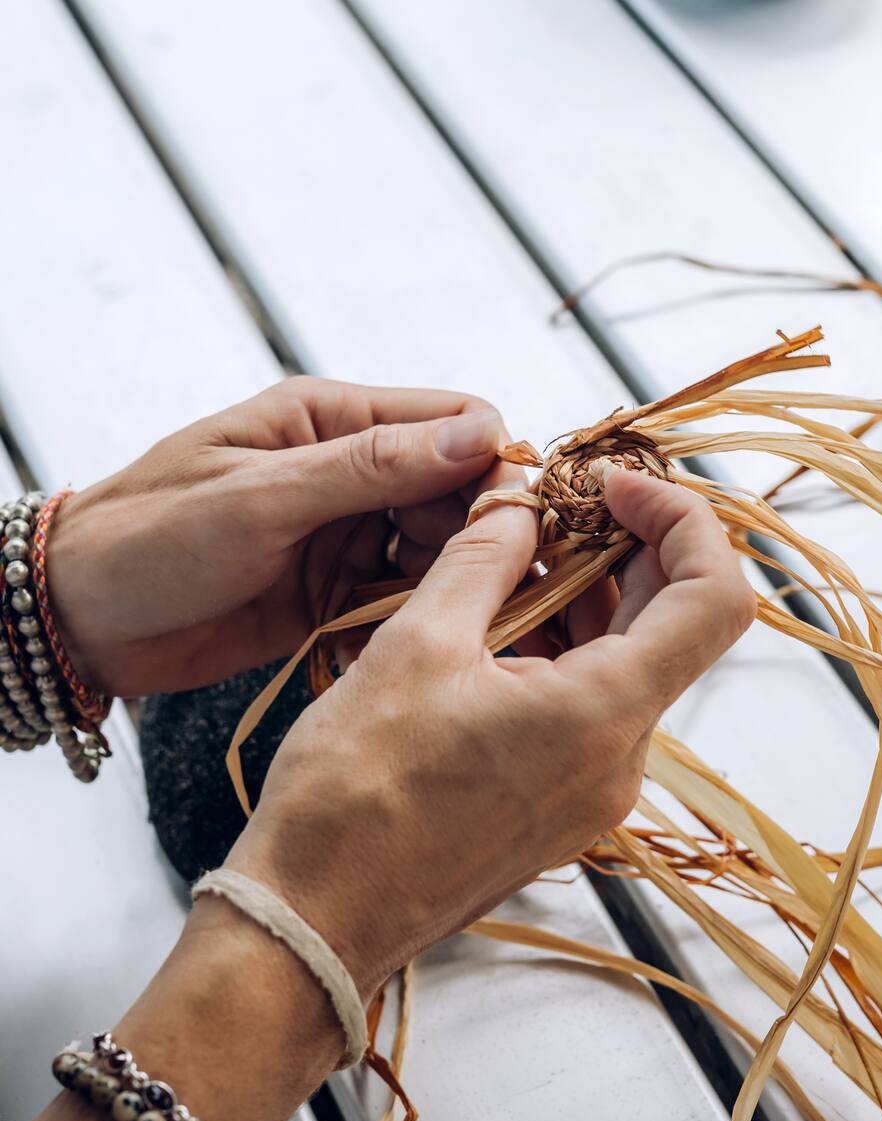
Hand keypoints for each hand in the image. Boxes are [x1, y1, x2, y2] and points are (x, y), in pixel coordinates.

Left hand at [46, 378, 511, 696]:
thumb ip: (372, 467)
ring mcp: (346, 533)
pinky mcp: (337, 591)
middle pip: (458, 490)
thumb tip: (483, 433)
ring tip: (447, 621)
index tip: (506, 525)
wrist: (78, 621)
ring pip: (440, 549)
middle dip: (480, 535)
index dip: (492, 466)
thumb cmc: (149, 539)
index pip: (456, 420)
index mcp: (333, 419)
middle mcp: (352, 471)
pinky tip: (410, 643)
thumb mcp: (263, 497)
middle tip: (484, 590)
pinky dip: (415, 617)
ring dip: (451, 581)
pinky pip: (403, 597)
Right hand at [223, 470, 755, 997]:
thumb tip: (519, 506)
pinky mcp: (563, 808)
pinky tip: (500, 625)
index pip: (715, 598)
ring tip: (514, 558)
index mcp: (605, 713)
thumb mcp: (417, 645)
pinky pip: (591, 709)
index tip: (617, 485)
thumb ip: (483, 560)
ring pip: (627, 666)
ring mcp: (596, 791)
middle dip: (627, 550)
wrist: (316, 920)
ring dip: (588, 601)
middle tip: (559, 505)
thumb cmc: (354, 790)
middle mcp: (621, 758)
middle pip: (673, 626)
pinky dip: (565, 652)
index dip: (685, 521)